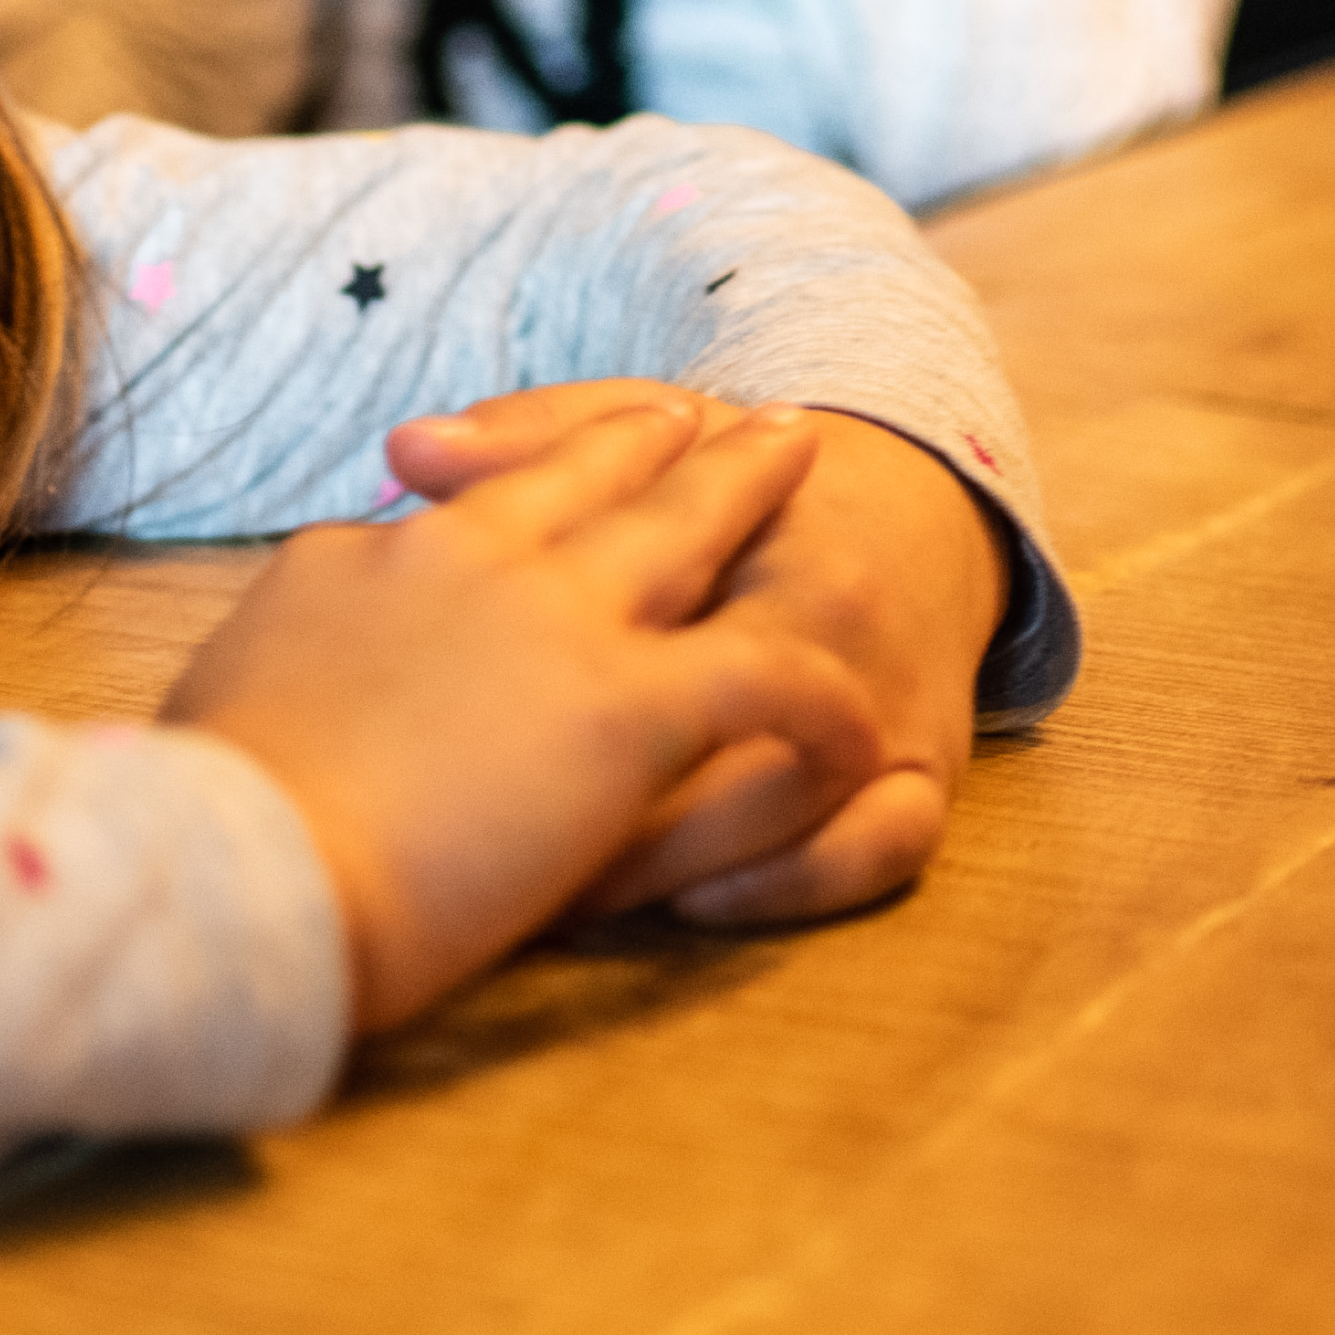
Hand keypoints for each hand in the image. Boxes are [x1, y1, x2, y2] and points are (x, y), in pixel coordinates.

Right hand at [162, 394, 887, 1033]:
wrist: (234, 867)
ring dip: (756, 493)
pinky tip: (856, 719)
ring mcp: (557, 621)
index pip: (481, 491)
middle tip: (724, 412)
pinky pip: (767, 678)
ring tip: (812, 467)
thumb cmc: (208, 810)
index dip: (547, 456)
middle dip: (663, 437)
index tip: (593, 442)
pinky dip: (818, 697)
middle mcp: (475, 557)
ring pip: (692, 527)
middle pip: (595, 470)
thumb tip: (335, 586)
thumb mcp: (236, 680)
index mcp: (376, 558)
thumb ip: (310, 626)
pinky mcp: (626, 708)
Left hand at [385, 384, 1005, 928]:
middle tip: (465, 860)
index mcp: (747, 519)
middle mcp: (826, 606)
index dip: (512, 682)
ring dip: (665, 862)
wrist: (917, 507)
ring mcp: (886, 693)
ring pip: (780, 803)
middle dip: (574, 806)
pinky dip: (790, 886)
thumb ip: (525, 441)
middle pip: (698, 727)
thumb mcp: (638, 431)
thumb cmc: (736, 485)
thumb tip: (403, 452)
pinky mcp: (932, 772)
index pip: (630, 606)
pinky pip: (883, 850)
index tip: (420, 737)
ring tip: (565, 897)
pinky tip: (699, 902)